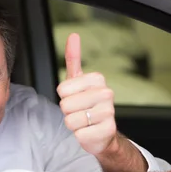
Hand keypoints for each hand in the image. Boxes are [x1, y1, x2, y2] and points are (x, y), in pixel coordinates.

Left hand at [56, 33, 117, 155]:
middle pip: (65, 105)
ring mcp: (108, 113)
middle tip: (81, 112)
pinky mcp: (106, 131)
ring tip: (86, 122)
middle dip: (69, 112)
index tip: (76, 98)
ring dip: (74, 124)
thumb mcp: (78, 81)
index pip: (62, 90)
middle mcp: (106, 93)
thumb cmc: (87, 105)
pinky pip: (78, 134)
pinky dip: (81, 136)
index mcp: (98, 79)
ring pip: (71, 120)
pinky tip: (91, 131)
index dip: (65, 97)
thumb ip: (73, 58)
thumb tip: (73, 36)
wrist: (102, 132)